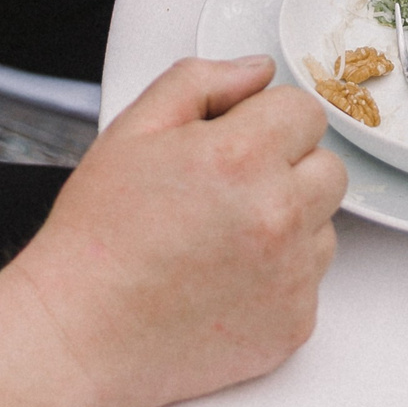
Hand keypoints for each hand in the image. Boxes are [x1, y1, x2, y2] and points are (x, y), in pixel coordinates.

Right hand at [3, 56, 345, 406]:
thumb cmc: (98, 239)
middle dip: (288, 167)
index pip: (305, 111)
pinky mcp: (294, 324)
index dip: (268, 119)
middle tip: (229, 189)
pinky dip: (279, 278)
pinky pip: (309, 282)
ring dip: (289, 223)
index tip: (241, 138)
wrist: (79, 335)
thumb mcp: (133, 131)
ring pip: (324, 225)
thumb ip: (200, 82)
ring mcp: (292, 275)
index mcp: (242, 157)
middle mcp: (279, 215)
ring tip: (222, 239)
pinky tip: (225, 281)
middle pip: (328, 167)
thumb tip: (256, 71)